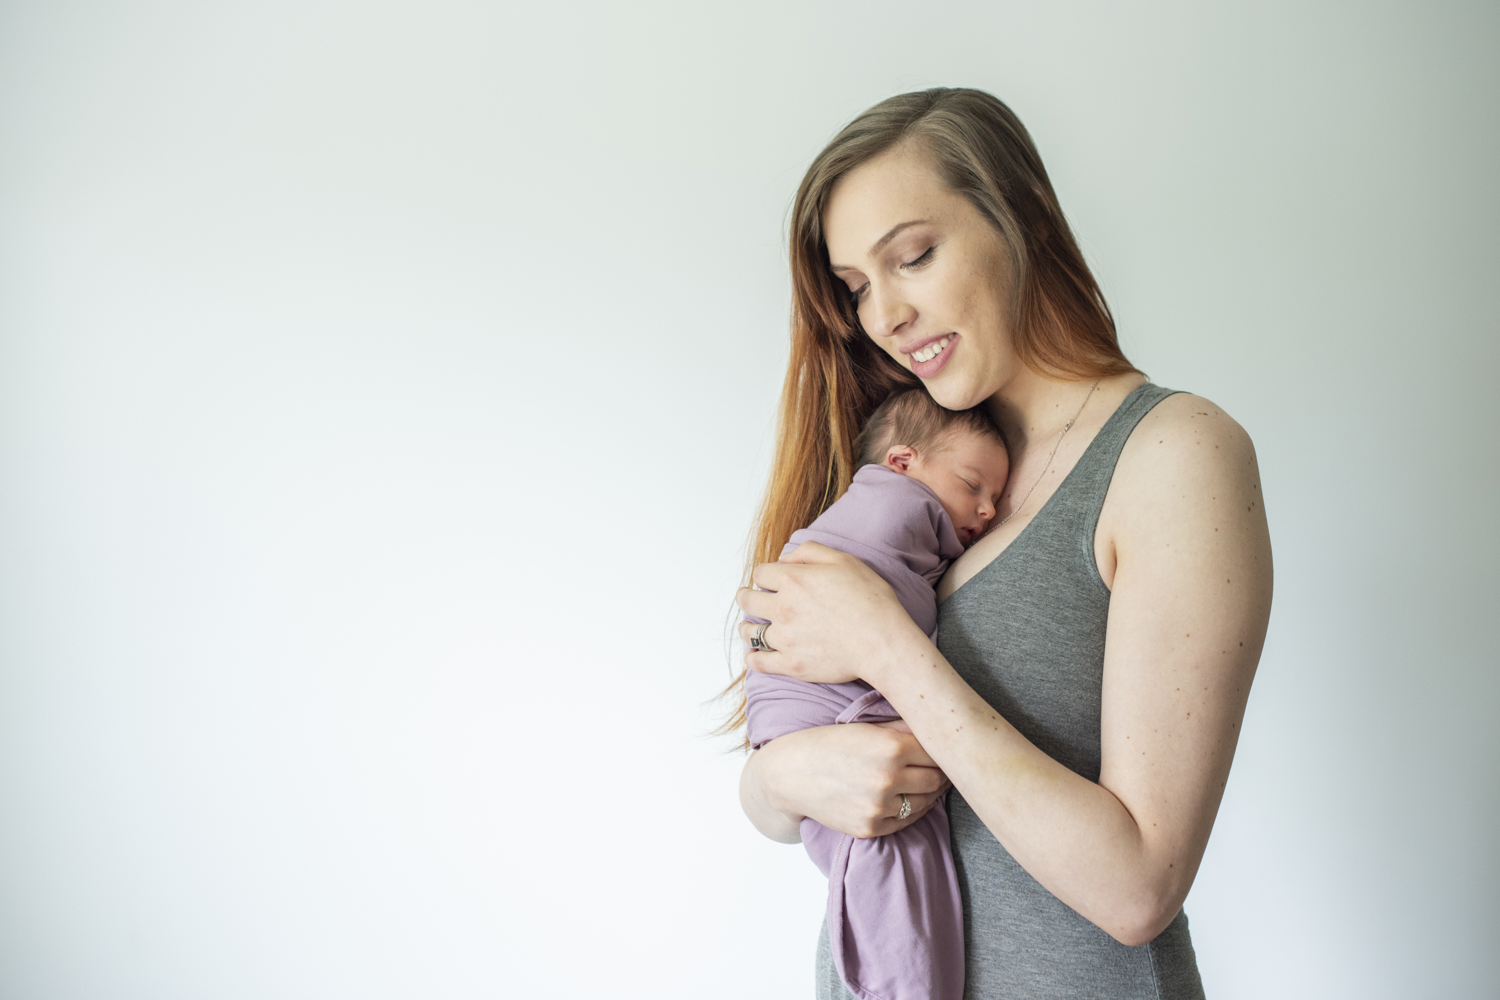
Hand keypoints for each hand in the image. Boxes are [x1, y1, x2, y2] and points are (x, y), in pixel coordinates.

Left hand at [735, 541, 924, 685]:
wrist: (882, 642)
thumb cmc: (870, 600)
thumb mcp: (844, 561)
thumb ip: (810, 552)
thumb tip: (785, 558)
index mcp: (793, 579)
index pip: (760, 573)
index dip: (764, 575)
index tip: (768, 580)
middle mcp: (783, 608)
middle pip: (748, 600)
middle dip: (746, 596)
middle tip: (748, 598)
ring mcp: (785, 638)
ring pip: (750, 632)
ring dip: (746, 627)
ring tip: (747, 628)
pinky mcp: (791, 665)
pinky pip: (758, 662)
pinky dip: (752, 658)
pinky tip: (753, 654)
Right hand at [743, 722, 950, 840]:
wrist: (788, 774)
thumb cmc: (825, 743)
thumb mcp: (863, 727)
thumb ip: (901, 728)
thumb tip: (935, 727)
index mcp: (890, 747)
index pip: (938, 751)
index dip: (943, 749)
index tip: (945, 748)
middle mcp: (888, 779)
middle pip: (937, 780)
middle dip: (940, 773)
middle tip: (941, 767)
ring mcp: (878, 807)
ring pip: (925, 803)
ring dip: (929, 793)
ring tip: (925, 783)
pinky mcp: (870, 828)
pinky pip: (905, 822)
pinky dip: (910, 810)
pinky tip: (906, 799)